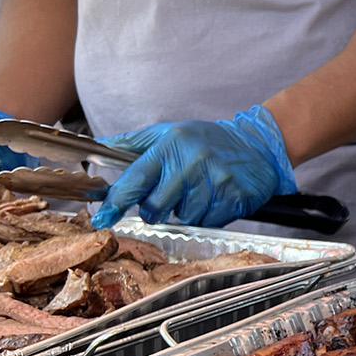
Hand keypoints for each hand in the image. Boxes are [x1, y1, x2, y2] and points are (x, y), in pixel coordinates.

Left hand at [90, 105, 296, 228]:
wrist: (257, 146)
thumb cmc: (207, 141)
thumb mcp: (168, 132)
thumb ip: (132, 143)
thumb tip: (98, 148)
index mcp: (170, 146)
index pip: (135, 179)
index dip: (116, 201)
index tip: (103, 217)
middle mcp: (191, 163)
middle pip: (156, 208)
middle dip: (155, 210)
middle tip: (167, 198)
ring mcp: (215, 182)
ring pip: (183, 218)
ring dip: (186, 212)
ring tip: (197, 193)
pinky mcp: (234, 198)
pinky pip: (208, 223)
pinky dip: (207, 216)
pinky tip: (214, 199)